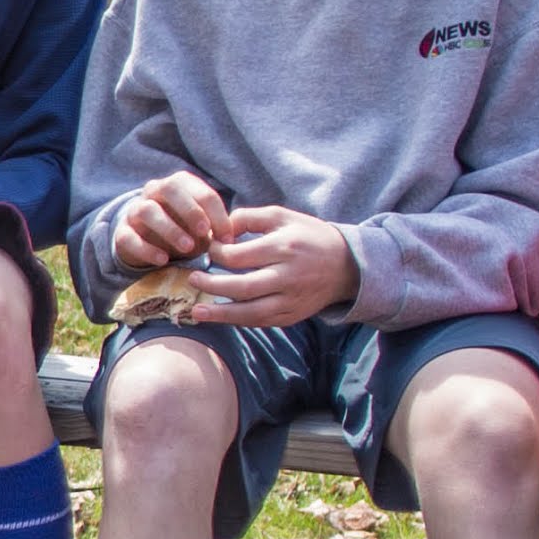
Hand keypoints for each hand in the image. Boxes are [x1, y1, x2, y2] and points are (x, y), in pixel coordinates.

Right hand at [108, 171, 230, 272]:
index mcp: (180, 185)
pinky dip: (147, 249)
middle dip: (191, 210)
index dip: (218, 214)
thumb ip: (216, 228)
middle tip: (206, 233)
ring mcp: (136, 211)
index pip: (201, 191)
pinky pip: (130, 237)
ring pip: (148, 210)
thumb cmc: (184, 231)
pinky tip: (163, 260)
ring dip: (170, 229)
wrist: (148, 243)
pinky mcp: (123, 233)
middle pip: (169, 189)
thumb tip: (231, 238)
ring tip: (187, 248)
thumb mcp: (202, 227)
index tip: (228, 238)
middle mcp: (155, 191)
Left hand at [187, 204, 358, 326]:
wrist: (346, 266)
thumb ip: (249, 217)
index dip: (218, 253)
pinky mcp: (292, 316)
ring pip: (251, 313)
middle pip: (242, 287)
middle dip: (213, 285)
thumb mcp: (283, 216)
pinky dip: (239, 321)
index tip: (210, 249)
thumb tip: (220, 227)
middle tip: (193, 279)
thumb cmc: (309, 236)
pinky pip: (261, 322)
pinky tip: (221, 317)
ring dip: (221, 314)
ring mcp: (291, 300)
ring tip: (197, 311)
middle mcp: (287, 277)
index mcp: (283, 248)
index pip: (240, 256)